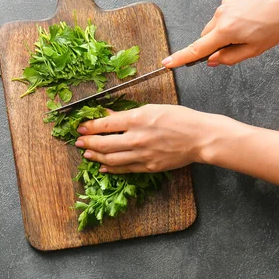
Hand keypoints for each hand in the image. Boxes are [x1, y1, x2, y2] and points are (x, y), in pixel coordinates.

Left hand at [75, 104, 212, 173]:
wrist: (200, 137)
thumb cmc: (179, 118)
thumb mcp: (151, 108)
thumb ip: (127, 114)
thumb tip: (108, 115)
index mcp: (137, 119)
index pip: (105, 125)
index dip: (89, 127)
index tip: (80, 128)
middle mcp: (136, 138)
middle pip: (103, 144)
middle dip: (87, 143)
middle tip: (78, 142)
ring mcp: (142, 155)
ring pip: (111, 159)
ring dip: (96, 157)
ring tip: (87, 154)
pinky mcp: (148, 167)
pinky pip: (124, 169)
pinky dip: (111, 168)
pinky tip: (103, 167)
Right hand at [162, 0, 278, 67]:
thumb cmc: (277, 23)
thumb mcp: (255, 49)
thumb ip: (230, 58)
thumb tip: (212, 60)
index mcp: (225, 31)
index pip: (197, 49)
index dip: (181, 58)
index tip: (167, 62)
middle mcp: (220, 16)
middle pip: (206, 36)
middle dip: (216, 44)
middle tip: (239, 45)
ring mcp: (224, 4)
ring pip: (216, 25)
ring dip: (226, 31)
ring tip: (251, 28)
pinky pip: (225, 13)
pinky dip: (232, 19)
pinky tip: (251, 17)